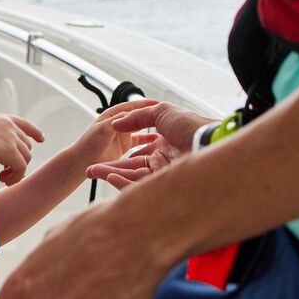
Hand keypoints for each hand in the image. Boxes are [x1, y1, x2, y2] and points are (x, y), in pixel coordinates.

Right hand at [0, 114, 42, 184]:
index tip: (41, 139)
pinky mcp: (11, 151)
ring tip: (3, 178)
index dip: (34, 132)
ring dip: (17, 170)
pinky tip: (4, 181)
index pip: (24, 124)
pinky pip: (22, 168)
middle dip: (19, 160)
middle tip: (4, 173)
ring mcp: (11, 137)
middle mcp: (9, 126)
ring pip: (26, 157)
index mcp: (0, 119)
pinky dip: (16, 177)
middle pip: (26, 145)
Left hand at [67, 99, 161, 169]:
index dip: (145, 104)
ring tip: (164, 127)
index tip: (158, 104)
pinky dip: (148, 139)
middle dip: (151, 114)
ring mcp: (122, 133)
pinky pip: (139, 140)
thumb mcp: (103, 128)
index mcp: (113, 115)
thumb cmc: (89, 144)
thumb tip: (133, 115)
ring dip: (150, 126)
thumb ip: (118, 121)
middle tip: (165, 114)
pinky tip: (157, 140)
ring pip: (140, 127)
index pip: (132, 106)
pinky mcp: (124, 145)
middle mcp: (119, 122)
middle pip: (138, 115)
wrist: (82, 161)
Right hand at [84, 102, 215, 189]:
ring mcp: (164, 174)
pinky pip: (139, 187)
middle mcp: (164, 161)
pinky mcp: (164, 186)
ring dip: (111, 174)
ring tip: (91, 171)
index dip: (122, 153)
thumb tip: (117, 123)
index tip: (105, 154)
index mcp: (165, 144)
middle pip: (132, 167)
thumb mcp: (161, 111)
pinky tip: (109, 178)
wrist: (207, 141)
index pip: (139, 153)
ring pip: (132, 177)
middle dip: (110, 168)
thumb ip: (137, 117)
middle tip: (91, 168)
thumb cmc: (191, 125)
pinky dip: (122, 183)